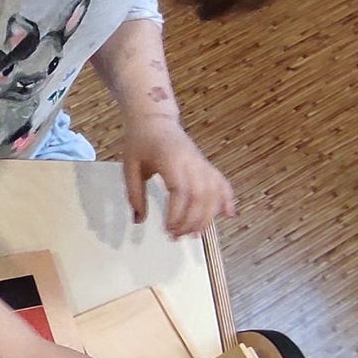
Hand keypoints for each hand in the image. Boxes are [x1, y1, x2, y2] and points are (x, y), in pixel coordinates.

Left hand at [123, 115, 235, 238]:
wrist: (154, 120)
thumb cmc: (140, 142)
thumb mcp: (129, 167)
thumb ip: (134, 194)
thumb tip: (138, 220)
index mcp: (171, 160)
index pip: (181, 191)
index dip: (177, 213)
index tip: (167, 228)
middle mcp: (191, 161)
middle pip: (201, 196)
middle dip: (191, 221)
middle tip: (176, 236)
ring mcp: (202, 163)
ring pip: (214, 193)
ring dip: (206, 218)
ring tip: (193, 234)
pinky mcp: (206, 165)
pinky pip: (222, 183)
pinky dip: (228, 199)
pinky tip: (229, 215)